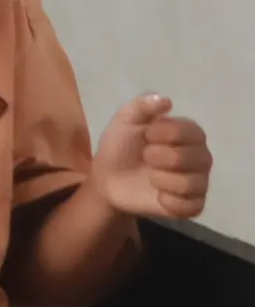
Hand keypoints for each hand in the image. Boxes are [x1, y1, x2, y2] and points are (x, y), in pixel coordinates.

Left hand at [94, 94, 211, 221]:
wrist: (107, 178)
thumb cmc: (121, 145)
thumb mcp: (124, 120)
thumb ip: (141, 106)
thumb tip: (166, 100)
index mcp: (188, 134)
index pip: (194, 131)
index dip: (169, 132)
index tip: (147, 134)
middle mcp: (199, 158)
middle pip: (198, 158)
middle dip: (165, 157)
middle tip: (146, 156)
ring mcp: (198, 183)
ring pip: (193, 183)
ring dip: (163, 179)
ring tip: (149, 176)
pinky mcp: (191, 206)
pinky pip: (190, 206)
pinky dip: (170, 201)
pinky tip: (158, 196)